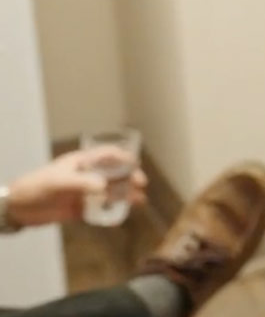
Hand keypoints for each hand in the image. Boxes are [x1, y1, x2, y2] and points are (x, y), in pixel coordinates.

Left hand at [6, 148, 147, 227]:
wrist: (17, 208)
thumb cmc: (36, 187)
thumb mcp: (58, 182)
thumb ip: (82, 183)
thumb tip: (104, 188)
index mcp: (81, 163)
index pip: (107, 155)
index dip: (124, 157)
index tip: (136, 165)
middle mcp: (86, 176)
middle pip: (113, 174)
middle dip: (129, 178)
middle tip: (140, 185)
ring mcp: (83, 192)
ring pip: (109, 192)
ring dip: (124, 195)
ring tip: (139, 201)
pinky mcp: (79, 209)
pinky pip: (99, 210)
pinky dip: (110, 212)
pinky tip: (118, 216)